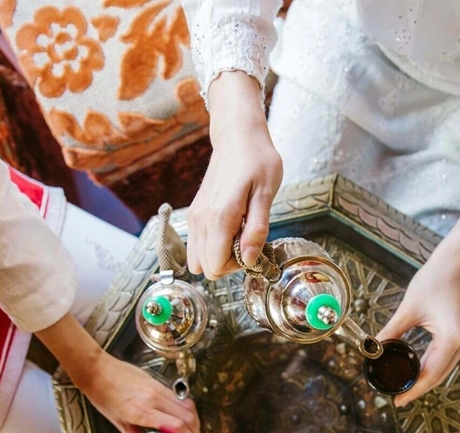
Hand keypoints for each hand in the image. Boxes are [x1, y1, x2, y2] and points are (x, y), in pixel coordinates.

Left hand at [76, 351, 201, 432]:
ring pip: (188, 405)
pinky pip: (180, 397)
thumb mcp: (117, 421)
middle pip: (187, 416)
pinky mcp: (159, 383)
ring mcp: (158, 389)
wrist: (98, 370)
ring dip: (194, 421)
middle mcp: (154, 398)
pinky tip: (185, 417)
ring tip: (193, 432)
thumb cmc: (102, 394)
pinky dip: (187, 410)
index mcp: (141, 411)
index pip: (176, 426)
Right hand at [187, 72, 282, 279]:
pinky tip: (230, 229)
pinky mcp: (194, 214)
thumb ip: (256, 229)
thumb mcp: (266, 194)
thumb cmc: (257, 161)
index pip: (216, 266)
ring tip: (238, 237)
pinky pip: (197, 246)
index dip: (237, 266)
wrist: (237, 137)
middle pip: (206, 268)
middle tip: (247, 243)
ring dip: (218, 257)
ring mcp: (194, 217)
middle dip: (228, 264)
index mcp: (219, 217)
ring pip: (197, 260)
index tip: (252, 248)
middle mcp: (201, 220)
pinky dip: (212, 246)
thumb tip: (249, 259)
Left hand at [377, 257, 459, 407]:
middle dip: (418, 389)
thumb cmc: (433, 282)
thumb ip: (391, 332)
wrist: (454, 266)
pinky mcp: (459, 337)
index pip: (430, 373)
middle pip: (438, 376)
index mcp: (450, 339)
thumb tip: (374, 348)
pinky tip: (417, 375)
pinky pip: (444, 359)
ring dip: (425, 381)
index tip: (399, 401)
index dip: (414, 390)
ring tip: (405, 391)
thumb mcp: (408, 309)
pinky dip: (430, 369)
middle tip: (398, 401)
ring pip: (442, 370)